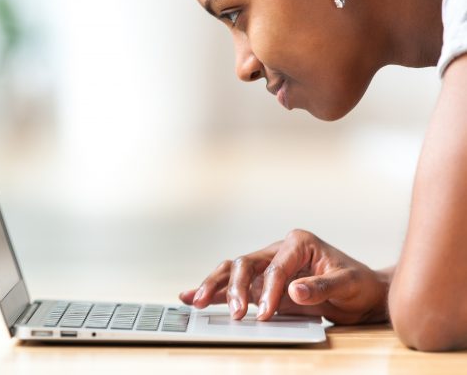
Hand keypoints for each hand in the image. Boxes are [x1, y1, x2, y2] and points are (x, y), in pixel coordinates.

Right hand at [179, 229, 389, 323]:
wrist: (363, 295)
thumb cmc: (358, 284)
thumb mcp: (347, 284)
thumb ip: (321, 287)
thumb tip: (294, 289)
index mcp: (298, 243)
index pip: (274, 266)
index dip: (268, 290)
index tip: (265, 312)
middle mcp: (277, 251)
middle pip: (245, 264)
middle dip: (235, 287)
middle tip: (236, 312)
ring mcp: (267, 267)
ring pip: (232, 271)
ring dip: (215, 287)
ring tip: (196, 301)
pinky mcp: (262, 284)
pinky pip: (233, 285)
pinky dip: (214, 291)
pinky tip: (192, 297)